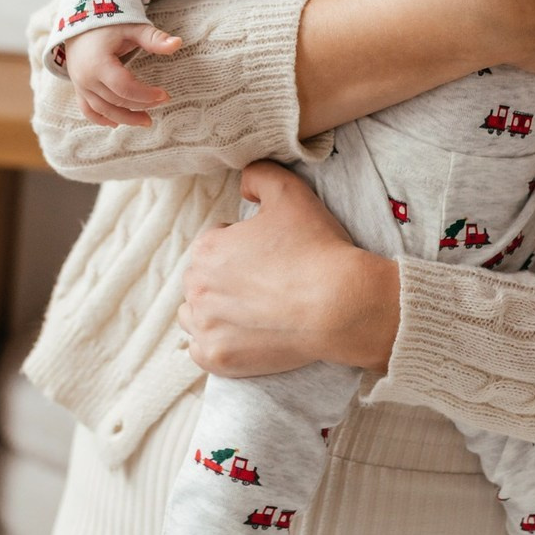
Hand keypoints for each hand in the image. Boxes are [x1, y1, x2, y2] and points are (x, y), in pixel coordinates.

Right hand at [63, 23, 182, 126]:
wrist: (79, 24)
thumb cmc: (108, 24)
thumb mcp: (132, 28)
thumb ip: (153, 38)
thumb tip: (178, 43)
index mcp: (98, 63)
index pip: (124, 87)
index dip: (145, 94)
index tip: (165, 95)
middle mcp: (86, 78)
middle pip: (116, 101)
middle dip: (141, 105)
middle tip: (162, 102)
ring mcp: (80, 85)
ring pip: (102, 110)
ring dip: (125, 118)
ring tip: (146, 120)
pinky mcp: (78, 88)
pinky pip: (88, 110)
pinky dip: (101, 119)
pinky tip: (117, 123)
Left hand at [178, 161, 398, 375]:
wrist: (340, 305)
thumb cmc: (315, 248)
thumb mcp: (290, 191)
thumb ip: (259, 174)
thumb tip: (243, 183)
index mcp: (208, 249)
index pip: (213, 244)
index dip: (240, 246)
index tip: (265, 254)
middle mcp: (197, 288)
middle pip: (201, 279)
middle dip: (225, 278)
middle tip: (262, 282)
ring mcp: (206, 328)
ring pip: (194, 314)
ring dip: (213, 309)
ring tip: (250, 308)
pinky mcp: (217, 359)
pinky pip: (199, 350)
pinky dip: (216, 342)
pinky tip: (242, 333)